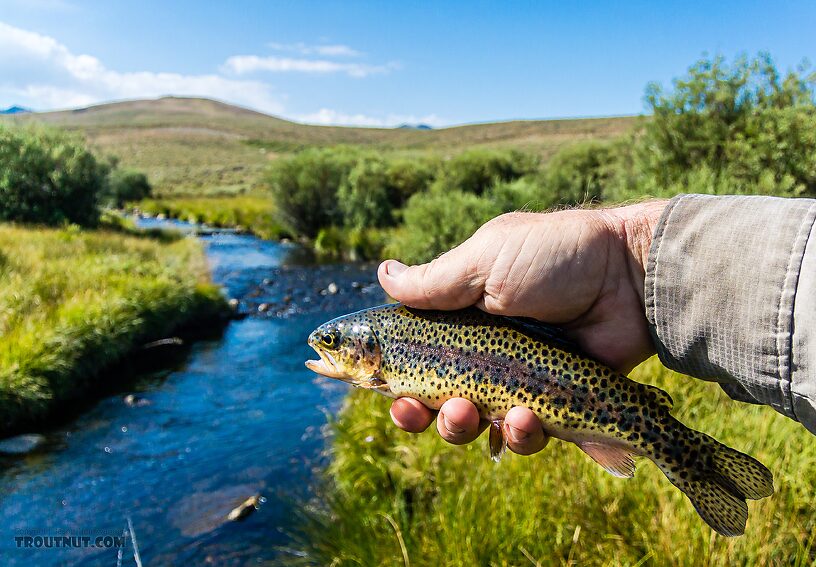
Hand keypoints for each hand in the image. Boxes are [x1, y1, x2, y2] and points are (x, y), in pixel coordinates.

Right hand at [377, 201, 666, 454]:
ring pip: (474, 426)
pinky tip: (525, 417)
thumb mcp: (487, 260)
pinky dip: (519, 435)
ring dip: (459, 428)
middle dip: (416, 414)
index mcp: (460, 319)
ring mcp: (517, 383)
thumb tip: (381, 272)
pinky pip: (525, 437)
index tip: (373, 386)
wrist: (631, 276)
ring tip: (467, 413)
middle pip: (433, 400)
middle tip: (413, 410)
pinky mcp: (553, 406)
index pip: (412, 354)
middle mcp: (483, 354)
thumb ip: (434, 281)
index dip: (389, 374)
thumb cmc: (556, 256)